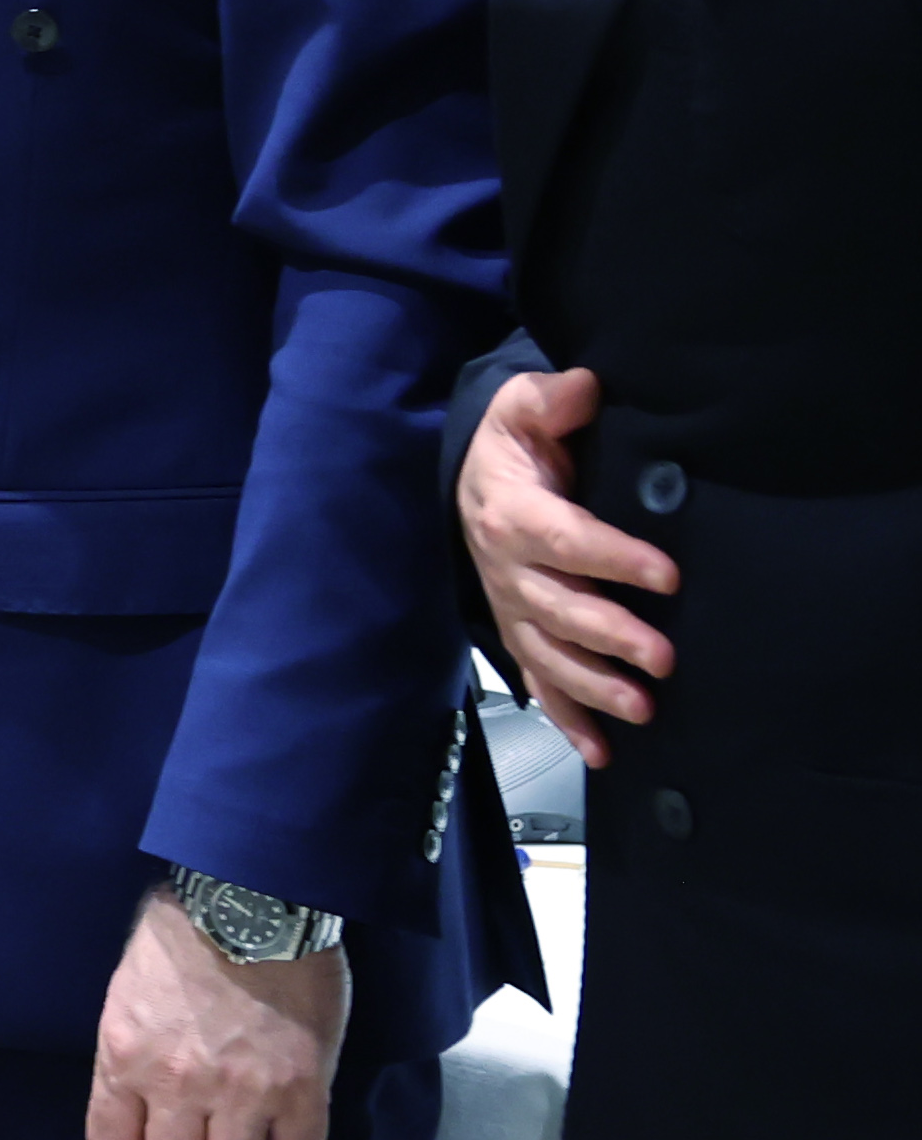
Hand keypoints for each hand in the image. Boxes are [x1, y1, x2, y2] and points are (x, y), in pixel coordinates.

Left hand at [86, 888, 344, 1139]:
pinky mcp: (303, 1088)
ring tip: (248, 1132)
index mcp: (124, 1056)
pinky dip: (293, 1138)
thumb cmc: (183, 933)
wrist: (253, 897)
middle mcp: (177, 1084)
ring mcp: (243, 1091)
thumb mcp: (128, 992)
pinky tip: (289, 1110)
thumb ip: (131, 1052)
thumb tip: (141, 1101)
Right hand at [458, 364, 672, 766]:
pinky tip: (601, 751)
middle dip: (610, 636)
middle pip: (557, 609)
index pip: (565, 540)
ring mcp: (511, 608)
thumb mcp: (521, 408)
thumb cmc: (511, 446)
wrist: (472, 479)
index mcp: (511, 514)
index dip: (615, 558)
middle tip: (664, 658)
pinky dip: (566, 719)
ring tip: (643, 709)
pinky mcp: (519, 634)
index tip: (667, 574)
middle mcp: (505, 568)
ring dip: (593, 686)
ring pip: (548, 654)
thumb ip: (550, 400)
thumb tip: (586, 388)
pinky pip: (537, 682)